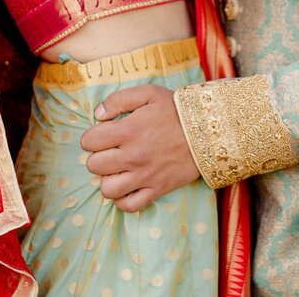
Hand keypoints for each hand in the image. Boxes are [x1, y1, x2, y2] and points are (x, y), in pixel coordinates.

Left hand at [79, 85, 200, 212]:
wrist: (210, 130)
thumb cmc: (177, 109)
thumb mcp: (148, 92)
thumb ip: (118, 99)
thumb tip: (98, 116)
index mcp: (127, 131)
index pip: (88, 141)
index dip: (93, 136)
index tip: (104, 133)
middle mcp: (132, 156)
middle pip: (94, 165)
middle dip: (99, 155)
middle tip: (112, 149)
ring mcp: (144, 176)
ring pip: (107, 189)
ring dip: (108, 178)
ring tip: (118, 169)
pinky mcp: (157, 190)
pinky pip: (129, 206)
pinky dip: (123, 199)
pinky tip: (128, 185)